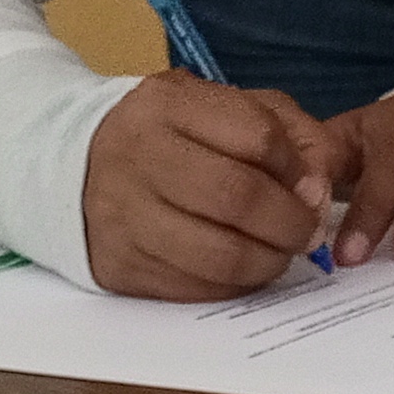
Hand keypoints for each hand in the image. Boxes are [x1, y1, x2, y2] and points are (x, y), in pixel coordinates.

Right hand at [82, 73, 343, 299]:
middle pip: (239, 198)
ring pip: (220, 255)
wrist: (77, 166)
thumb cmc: (171, 135)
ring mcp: (123, 216)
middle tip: (307, 231)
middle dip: (291, 222)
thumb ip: (287, 131)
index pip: (257, 136)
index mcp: (168, 105)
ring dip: (269, 261)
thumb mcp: (223, 106)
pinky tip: (243, 267)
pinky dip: (235, 285)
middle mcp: (138, 157)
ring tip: (279, 252)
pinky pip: (195, 288)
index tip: (310, 184)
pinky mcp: (119, 266)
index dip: (299, 167)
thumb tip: (317, 190)